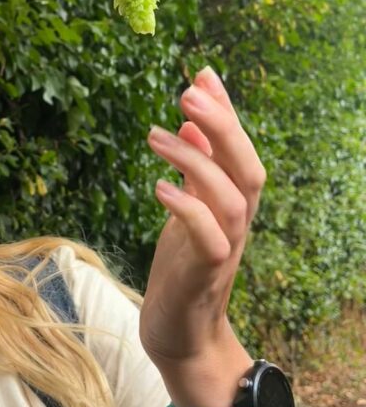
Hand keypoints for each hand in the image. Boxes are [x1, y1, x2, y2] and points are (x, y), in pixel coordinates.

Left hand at [139, 67, 265, 406]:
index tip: (202, 73)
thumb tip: (188, 123)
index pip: (238, 151)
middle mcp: (236, 224)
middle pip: (248, 169)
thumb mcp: (186, 210)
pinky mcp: (204, 276)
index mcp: (232, 204)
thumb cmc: (183, 267)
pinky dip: (188, 210)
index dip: (225, 113)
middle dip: (224, 127)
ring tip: (157, 134)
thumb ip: (193, 170)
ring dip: (197, 163)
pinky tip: (159, 187)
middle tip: (189, 91)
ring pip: (232, 200)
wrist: (180, 334)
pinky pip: (209, 240)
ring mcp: (224, 250)